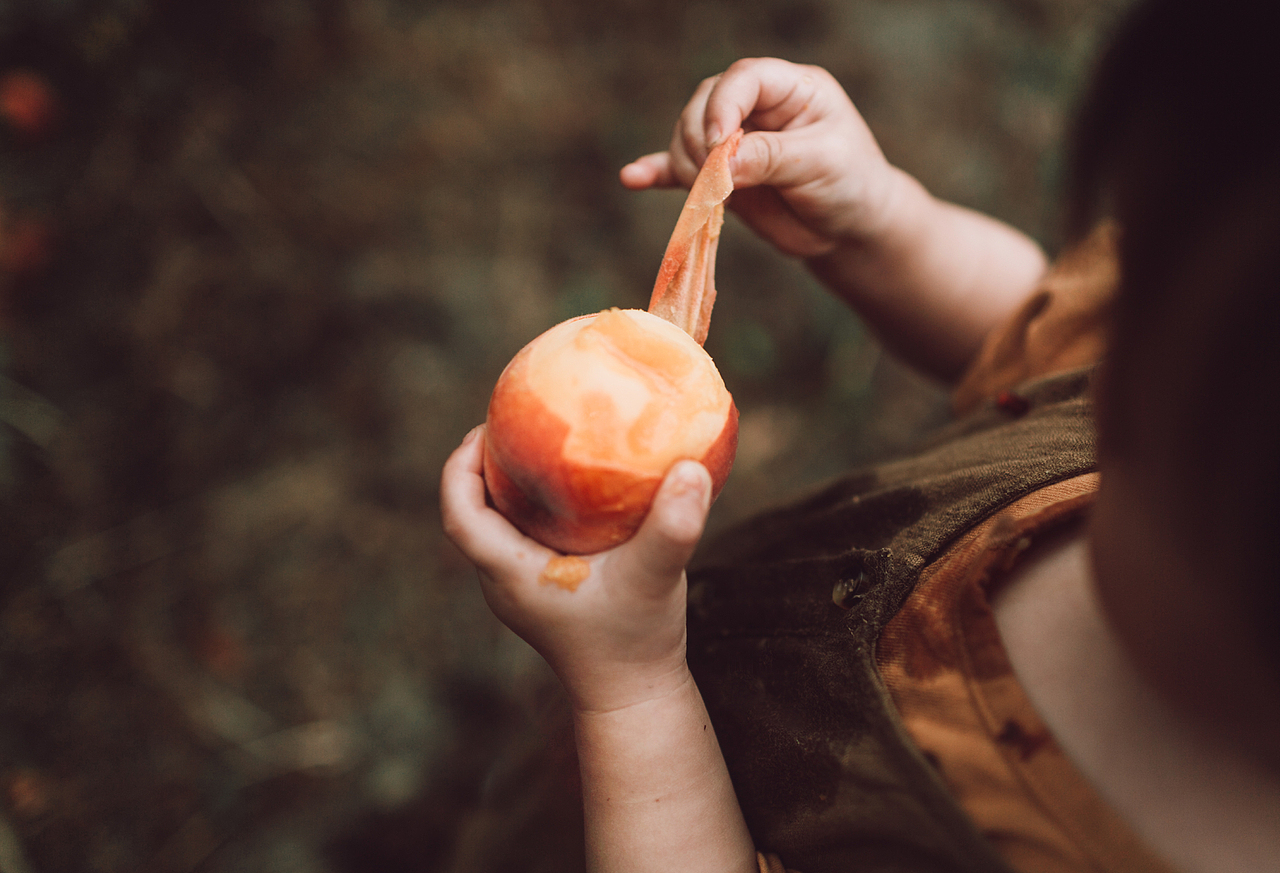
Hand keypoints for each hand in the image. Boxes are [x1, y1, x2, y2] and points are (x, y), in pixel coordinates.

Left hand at [440, 425, 712, 713]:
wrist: (635, 695)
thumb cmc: (636, 641)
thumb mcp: (656, 578)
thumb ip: (672, 527)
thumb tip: (689, 467)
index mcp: (511, 573)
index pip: (459, 516)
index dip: (460, 469)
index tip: (484, 429)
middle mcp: (505, 581)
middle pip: (473, 513)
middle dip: (483, 466)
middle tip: (514, 424)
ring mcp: (521, 588)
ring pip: (496, 525)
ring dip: (507, 486)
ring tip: (538, 445)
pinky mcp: (541, 591)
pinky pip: (521, 537)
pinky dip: (533, 506)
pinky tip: (568, 486)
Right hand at [620, 57, 900, 257]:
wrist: (847, 228)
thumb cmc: (849, 184)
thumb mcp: (820, 164)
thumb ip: (770, 158)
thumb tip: (721, 162)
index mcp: (790, 89)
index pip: (743, 78)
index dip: (723, 106)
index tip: (719, 144)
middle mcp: (756, 108)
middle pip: (703, 105)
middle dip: (701, 143)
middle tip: (718, 184)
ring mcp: (734, 141)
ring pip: (686, 137)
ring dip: (687, 166)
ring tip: (709, 197)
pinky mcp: (719, 176)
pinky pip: (677, 168)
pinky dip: (656, 173)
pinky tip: (633, 179)